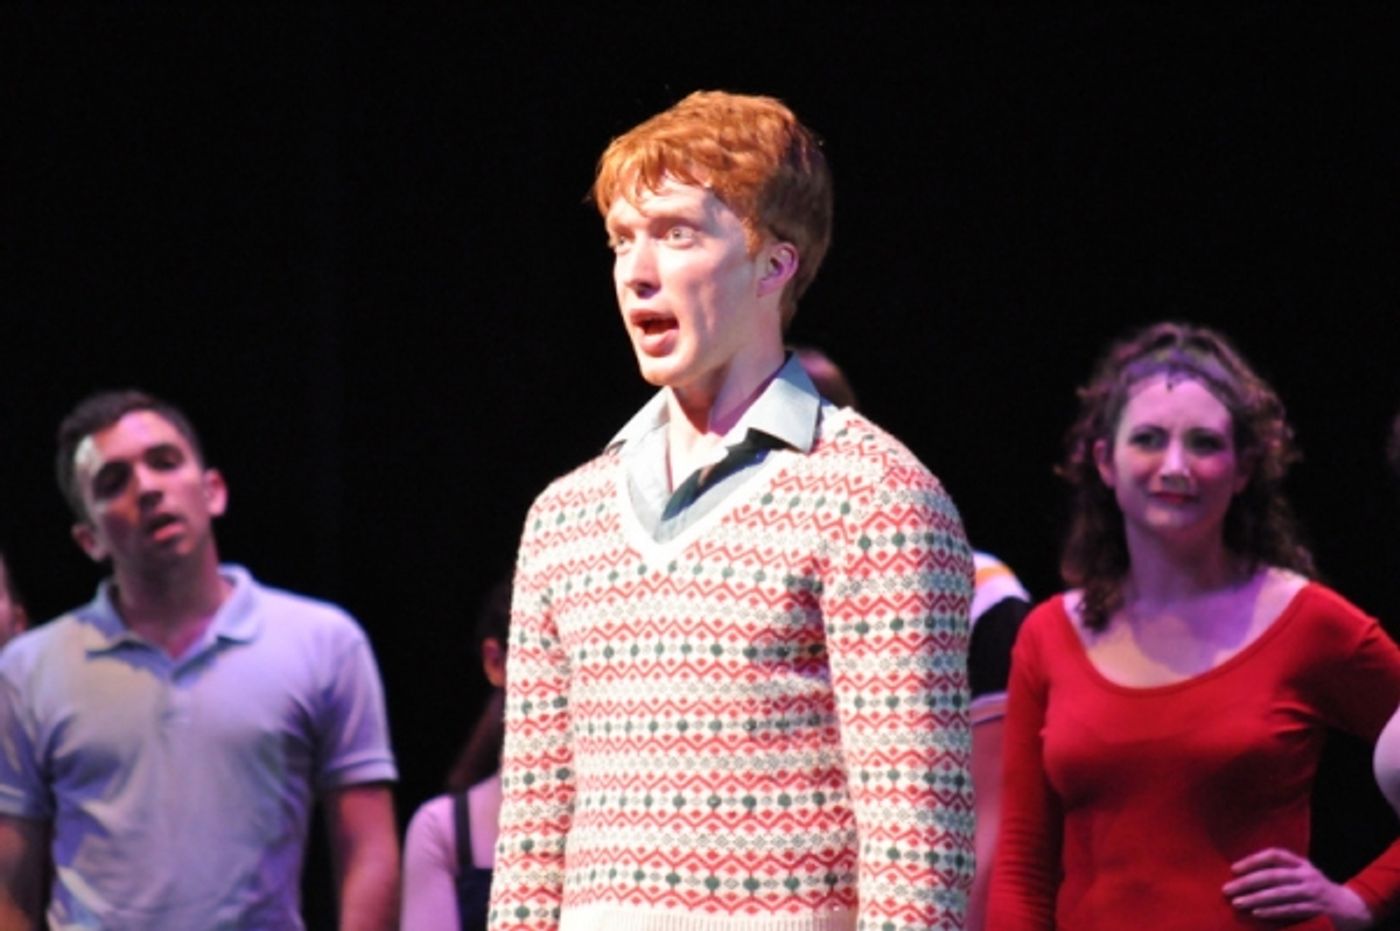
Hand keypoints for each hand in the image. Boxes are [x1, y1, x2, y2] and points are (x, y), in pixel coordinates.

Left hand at [1223, 847, 1372, 929]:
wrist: (1351, 908)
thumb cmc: (1316, 890)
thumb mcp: (1303, 875)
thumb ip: (1282, 872)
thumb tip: (1244, 874)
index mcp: (1301, 864)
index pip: (1275, 855)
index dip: (1253, 860)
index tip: (1233, 868)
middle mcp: (1306, 875)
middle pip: (1273, 876)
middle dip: (1247, 882)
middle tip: (1227, 889)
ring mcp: (1312, 893)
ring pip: (1279, 894)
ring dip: (1256, 899)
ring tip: (1236, 902)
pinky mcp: (1316, 910)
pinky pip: (1290, 910)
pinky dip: (1272, 911)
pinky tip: (1256, 913)